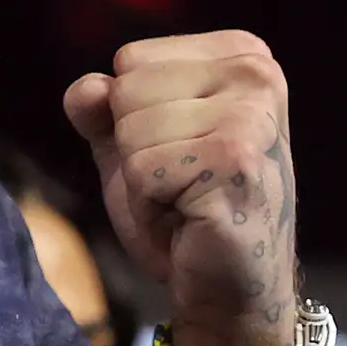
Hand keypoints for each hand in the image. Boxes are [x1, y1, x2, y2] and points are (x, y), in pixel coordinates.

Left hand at [65, 30, 296, 345]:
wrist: (231, 288)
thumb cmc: (188, 210)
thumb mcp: (136, 145)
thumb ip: (104, 107)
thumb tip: (89, 89)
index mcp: (243, 57)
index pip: (133, 59)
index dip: (136, 116)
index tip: (180, 153)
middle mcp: (256, 75)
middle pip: (129, 89)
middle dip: (137, 146)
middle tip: (182, 182)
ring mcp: (250, 117)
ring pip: (131, 129)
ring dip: (143, 179)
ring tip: (185, 199)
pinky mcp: (235, 161)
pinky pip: (141, 169)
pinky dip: (149, 205)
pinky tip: (189, 217)